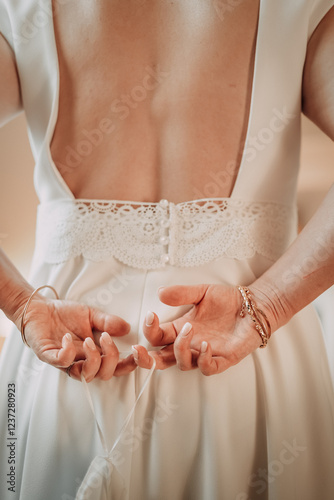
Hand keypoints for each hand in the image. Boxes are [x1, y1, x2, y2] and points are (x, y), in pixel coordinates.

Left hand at [21, 296, 135, 381]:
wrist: (39, 308)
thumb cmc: (64, 314)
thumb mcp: (91, 315)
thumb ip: (108, 322)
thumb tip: (128, 328)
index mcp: (93, 354)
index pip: (114, 367)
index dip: (128, 365)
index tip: (137, 351)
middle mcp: (81, 361)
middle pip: (103, 375)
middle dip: (111, 360)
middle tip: (107, 338)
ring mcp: (64, 361)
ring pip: (84, 375)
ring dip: (92, 359)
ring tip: (89, 339)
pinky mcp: (47, 355)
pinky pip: (61, 362)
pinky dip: (68, 352)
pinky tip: (68, 338)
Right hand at [132, 284, 263, 375]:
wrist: (253, 306)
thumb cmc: (227, 301)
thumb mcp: (202, 292)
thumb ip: (181, 293)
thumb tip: (159, 293)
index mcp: (179, 329)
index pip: (156, 337)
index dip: (149, 329)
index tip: (150, 314)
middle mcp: (189, 344)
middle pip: (161, 360)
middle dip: (146, 359)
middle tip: (138, 349)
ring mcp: (204, 353)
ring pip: (182, 364)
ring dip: (180, 349)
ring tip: (189, 329)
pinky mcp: (222, 359)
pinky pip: (207, 368)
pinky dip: (202, 359)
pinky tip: (205, 344)